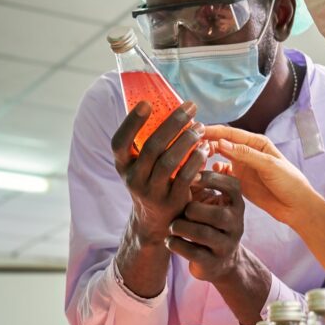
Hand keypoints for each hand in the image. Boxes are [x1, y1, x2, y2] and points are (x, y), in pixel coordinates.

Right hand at [112, 101, 208, 244]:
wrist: (156, 221)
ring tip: (200, 127)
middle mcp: (133, 179)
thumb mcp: (141, 165)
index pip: (119, 142)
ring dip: (187, 140)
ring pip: (169, 161)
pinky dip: (196, 160)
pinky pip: (185, 177)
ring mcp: (151, 192)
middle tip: (190, 107)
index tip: (146, 103)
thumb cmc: (151, 181)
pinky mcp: (171, 201)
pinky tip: (205, 148)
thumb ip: (148, 143)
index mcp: (123, 166)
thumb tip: (167, 108)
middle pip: (152, 147)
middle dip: (173, 123)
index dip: (131, 122)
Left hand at [165, 171, 245, 281]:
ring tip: (172, 225)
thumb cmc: (207, 221)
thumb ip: (201, 177)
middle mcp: (235, 223)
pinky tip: (170, 240)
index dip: (211, 179)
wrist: (218, 261)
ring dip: (182, 227)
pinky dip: (177, 245)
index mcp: (236, 203)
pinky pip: (194, 253)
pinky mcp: (214, 262)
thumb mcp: (209, 199)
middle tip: (181, 209)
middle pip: (217, 213)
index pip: (232, 186)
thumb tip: (198, 143)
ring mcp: (226, 244)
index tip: (189, 176)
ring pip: (204, 234)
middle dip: (193, 209)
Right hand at [201, 125, 318, 227]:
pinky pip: (221, 174)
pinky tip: (206, 175)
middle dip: (205, 144)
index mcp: (256, 143)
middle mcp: (247, 152)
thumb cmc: (289, 182)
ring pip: (219, 158)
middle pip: (221, 143)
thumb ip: (245, 154)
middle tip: (189, 148)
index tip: (195, 131)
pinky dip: (213, 173)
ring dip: (207, 158)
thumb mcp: (269, 165)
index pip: (230, 133)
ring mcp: (242, 167)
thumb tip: (221, 142)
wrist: (297, 207)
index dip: (212, 131)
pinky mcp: (239, 182)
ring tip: (193, 161)